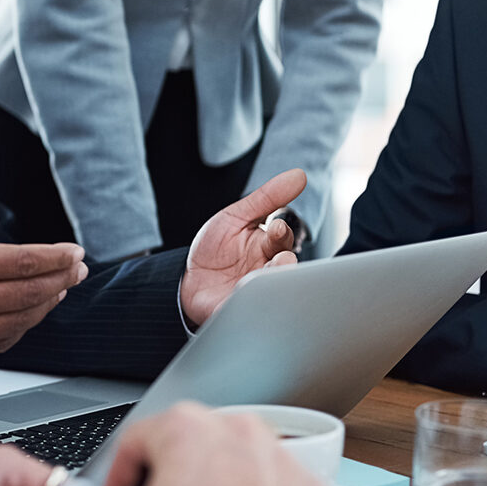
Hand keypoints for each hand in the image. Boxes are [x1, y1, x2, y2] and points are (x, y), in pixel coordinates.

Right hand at [0, 219, 86, 359]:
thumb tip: (1, 247)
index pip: (21, 261)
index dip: (55, 256)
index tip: (73, 251)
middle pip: (29, 292)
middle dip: (61, 278)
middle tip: (77, 267)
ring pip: (21, 321)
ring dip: (47, 303)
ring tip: (59, 287)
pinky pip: (2, 342)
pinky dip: (23, 327)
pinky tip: (30, 312)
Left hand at [179, 169, 307, 327]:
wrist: (186, 280)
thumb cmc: (215, 248)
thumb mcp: (236, 216)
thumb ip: (267, 197)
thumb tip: (299, 174)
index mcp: (268, 247)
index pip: (282, 239)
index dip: (282, 233)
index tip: (277, 226)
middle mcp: (267, 271)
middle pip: (284, 267)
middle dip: (283, 262)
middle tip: (281, 259)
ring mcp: (256, 292)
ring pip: (272, 290)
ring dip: (271, 284)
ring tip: (265, 277)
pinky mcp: (240, 310)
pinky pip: (248, 309)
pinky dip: (248, 303)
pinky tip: (243, 296)